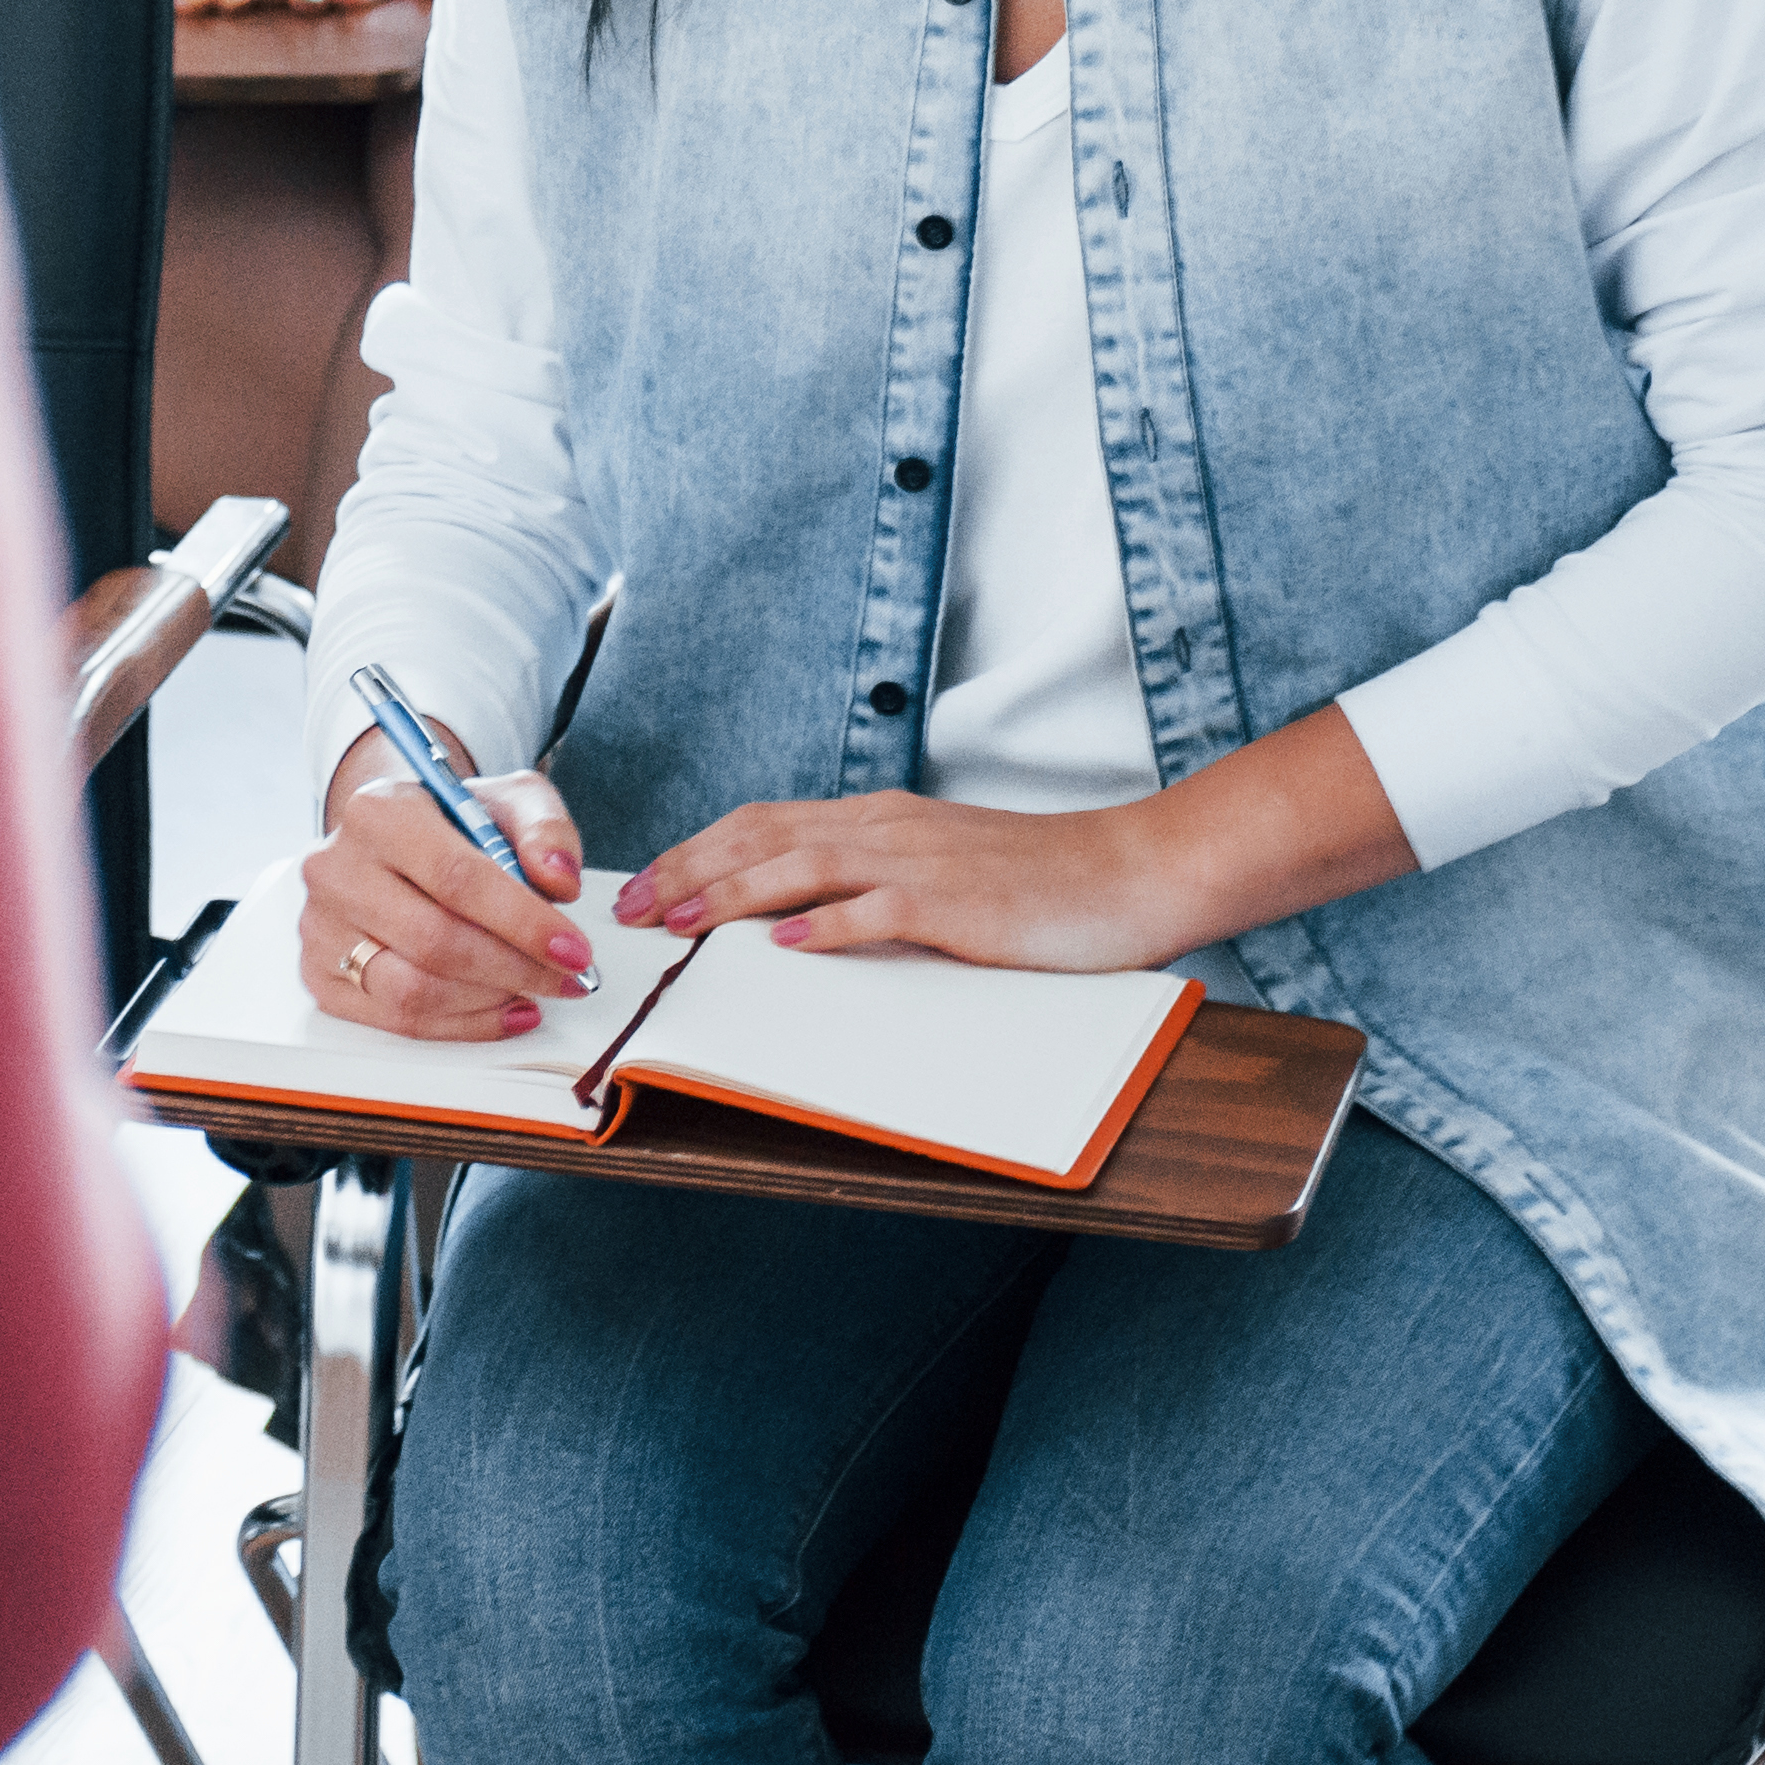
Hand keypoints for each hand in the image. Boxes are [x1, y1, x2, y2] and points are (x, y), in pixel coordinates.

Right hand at [311, 719, 599, 1036]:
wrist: (396, 837)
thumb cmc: (453, 822)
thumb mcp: (509, 800)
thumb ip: (544, 830)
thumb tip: (559, 881)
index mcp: (379, 812)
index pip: (456, 877)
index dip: (522, 922)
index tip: (574, 950)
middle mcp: (336, 869)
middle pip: (434, 940)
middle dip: (515, 969)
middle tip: (567, 978)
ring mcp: (320, 926)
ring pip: (410, 990)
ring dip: (488, 1002)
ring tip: (534, 991)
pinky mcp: (320, 974)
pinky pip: (394, 1020)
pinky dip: (460, 1025)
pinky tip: (500, 1009)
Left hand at [624, 786, 1244, 970]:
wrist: (1132, 873)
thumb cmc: (1039, 882)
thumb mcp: (940, 870)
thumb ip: (872, 881)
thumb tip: (794, 917)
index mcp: (881, 819)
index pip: (765, 822)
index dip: (697, 851)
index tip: (645, 884)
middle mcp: (891, 827)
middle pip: (765, 837)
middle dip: (689, 872)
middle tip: (632, 909)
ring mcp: (925, 862)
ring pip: (806, 866)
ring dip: (733, 895)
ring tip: (681, 925)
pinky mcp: (961, 905)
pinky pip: (882, 909)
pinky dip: (829, 925)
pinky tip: (786, 946)